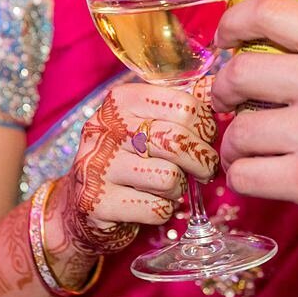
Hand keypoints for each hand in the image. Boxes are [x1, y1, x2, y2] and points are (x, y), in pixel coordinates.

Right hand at [51, 82, 219, 255]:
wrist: (80, 202)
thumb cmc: (127, 156)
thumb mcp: (148, 121)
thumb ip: (181, 103)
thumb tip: (217, 86)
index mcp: (120, 101)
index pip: (184, 106)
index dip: (205, 127)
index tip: (205, 139)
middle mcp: (104, 128)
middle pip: (178, 141)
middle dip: (202, 160)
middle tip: (204, 169)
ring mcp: (96, 166)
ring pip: (168, 177)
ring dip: (178, 188)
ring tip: (169, 186)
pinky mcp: (96, 202)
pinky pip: (155, 208)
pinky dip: (162, 210)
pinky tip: (150, 203)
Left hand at [212, 0, 297, 245]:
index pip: (270, 10)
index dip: (234, 22)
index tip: (226, 38)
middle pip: (238, 73)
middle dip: (221, 90)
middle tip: (225, 102)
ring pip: (238, 131)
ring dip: (233, 145)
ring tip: (244, 153)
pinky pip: (246, 177)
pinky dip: (243, 180)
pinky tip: (257, 179)